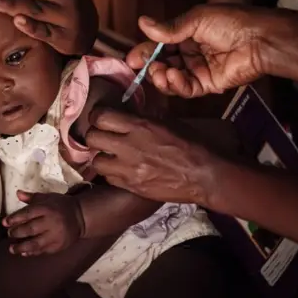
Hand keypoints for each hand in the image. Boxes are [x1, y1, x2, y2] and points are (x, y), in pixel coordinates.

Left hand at [2, 190, 84, 255]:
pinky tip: (24, 253)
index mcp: (47, 208)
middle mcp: (51, 222)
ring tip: (11, 249)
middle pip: (30, 229)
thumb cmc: (61, 205)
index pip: (28, 214)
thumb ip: (32, 198)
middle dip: (17, 232)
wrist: (81, 217)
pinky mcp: (59, 246)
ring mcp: (55, 236)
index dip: (14, 218)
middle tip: (9, 234)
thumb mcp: (48, 198)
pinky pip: (43, 250)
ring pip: (36, 243)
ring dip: (22, 247)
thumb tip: (17, 193)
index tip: (4, 222)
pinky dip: (32, 252)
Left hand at [85, 107, 222, 205]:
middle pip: (92, 138)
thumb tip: (126, 111)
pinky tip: (121, 169)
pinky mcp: (132, 186)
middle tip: (102, 137)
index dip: (97, 116)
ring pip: (96, 161)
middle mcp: (130, 146)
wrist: (205, 176)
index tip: (100, 118)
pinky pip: (108, 178)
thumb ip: (143, 118)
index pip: (101, 116)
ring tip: (111, 155)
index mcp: (140, 126)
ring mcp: (129, 169)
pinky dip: (111, 173)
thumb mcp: (168, 122)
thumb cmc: (191, 145)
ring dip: (101, 157)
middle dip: (94, 136)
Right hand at [127, 4, 265, 97]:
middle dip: (150, 67)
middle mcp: (189, 53)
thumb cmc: (230, 23)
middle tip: (144, 67)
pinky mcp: (207, 85)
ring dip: (161, 78)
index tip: (130, 59)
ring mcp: (198, 70)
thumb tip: (142, 22)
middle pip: (161, 64)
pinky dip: (176, 85)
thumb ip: (169, 28)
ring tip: (161, 72)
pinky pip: (186, 89)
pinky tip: (173, 78)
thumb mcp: (196, 20)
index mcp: (185, 35)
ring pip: (171, 79)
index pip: (158, 46)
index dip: (144, 52)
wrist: (259, 40)